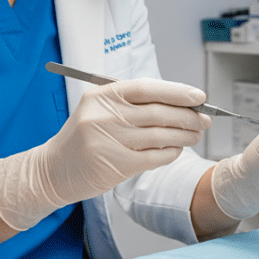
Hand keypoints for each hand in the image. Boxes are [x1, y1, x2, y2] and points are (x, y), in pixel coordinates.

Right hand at [0, 78, 208, 230]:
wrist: (53, 170)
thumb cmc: (84, 136)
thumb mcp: (100, 110)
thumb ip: (133, 104)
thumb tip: (180, 101)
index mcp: (102, 96)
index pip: (146, 88)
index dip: (176, 91)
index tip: (199, 97)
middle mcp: (104, 116)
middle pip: (158, 112)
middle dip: (188, 116)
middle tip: (205, 119)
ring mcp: (109, 141)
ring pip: (160, 135)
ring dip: (184, 135)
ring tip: (196, 135)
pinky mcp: (115, 165)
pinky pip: (154, 157)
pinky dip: (170, 152)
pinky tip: (177, 149)